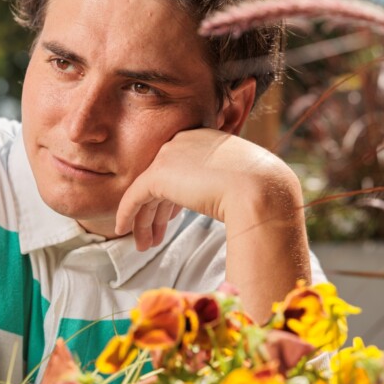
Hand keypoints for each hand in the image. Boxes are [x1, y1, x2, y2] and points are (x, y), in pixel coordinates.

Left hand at [115, 127, 310, 321]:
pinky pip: (134, 197)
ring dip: (143, 220)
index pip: (178, 169)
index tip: (170, 219)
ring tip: (143, 245)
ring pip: (146, 191)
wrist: (260, 188)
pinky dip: (127, 214)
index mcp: (203, 139)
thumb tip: (214, 197)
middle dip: (155, 212)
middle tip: (152, 237)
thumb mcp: (238, 178)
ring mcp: (169, 155)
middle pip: (160, 181)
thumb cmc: (260, 189)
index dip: (171, 198)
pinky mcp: (158, 174)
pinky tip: (123, 230)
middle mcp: (182, 141)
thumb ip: (219, 182)